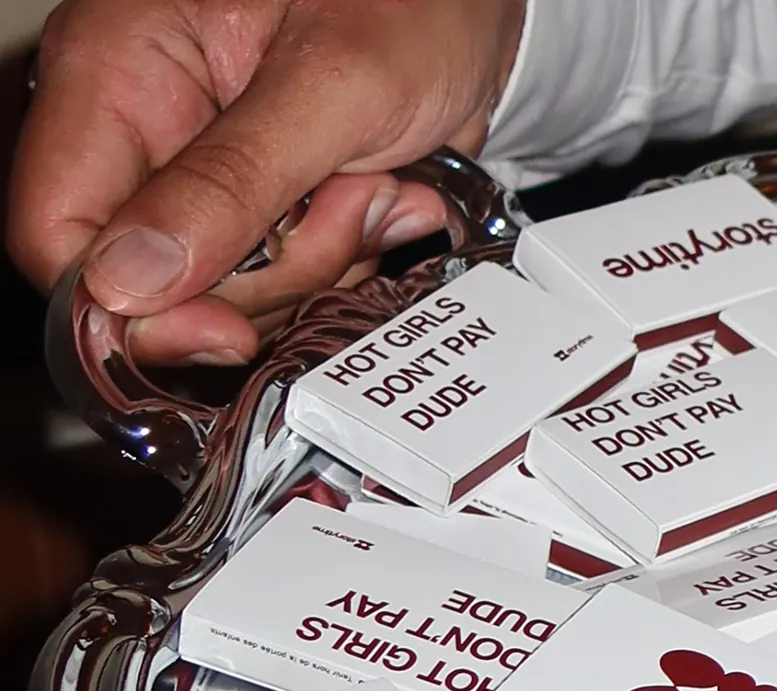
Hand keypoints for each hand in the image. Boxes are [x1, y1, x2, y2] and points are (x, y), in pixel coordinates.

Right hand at [8, 0, 526, 365]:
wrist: (479, 4)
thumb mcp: (333, 84)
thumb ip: (234, 179)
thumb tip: (133, 280)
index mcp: (117, 67)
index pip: (57, 230)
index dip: (127, 308)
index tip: (222, 331)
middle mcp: (150, 126)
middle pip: (157, 282)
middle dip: (269, 272)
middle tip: (345, 203)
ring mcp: (212, 172)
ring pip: (234, 294)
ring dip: (326, 261)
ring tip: (373, 182)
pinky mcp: (274, 205)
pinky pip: (294, 279)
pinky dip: (353, 255)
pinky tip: (385, 195)